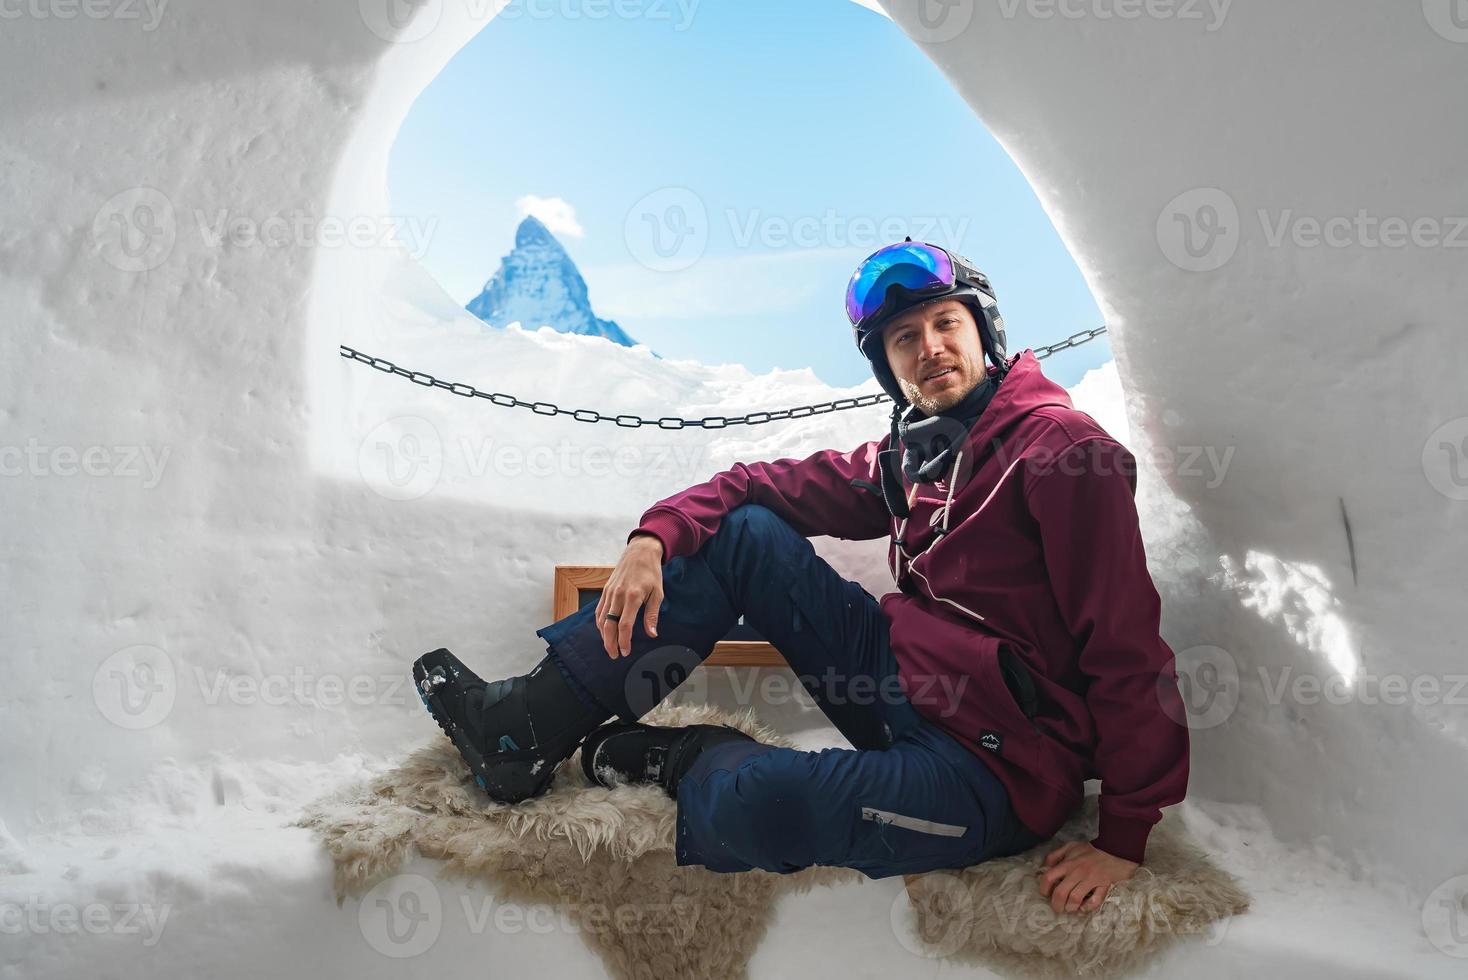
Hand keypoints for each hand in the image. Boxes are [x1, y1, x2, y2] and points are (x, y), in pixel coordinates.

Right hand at [595, 533, 664, 658]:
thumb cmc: (651, 573)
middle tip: (615, 655)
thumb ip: (652, 615)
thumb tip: (652, 634)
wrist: (639, 551)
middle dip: (610, 643)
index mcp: (632, 596)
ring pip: (601, 619)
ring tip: (610, 647)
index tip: (626, 652)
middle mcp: (617, 595)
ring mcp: (609, 592)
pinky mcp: (605, 590)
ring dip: (604, 636)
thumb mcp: (658, 593)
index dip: (624, 641)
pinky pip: (599, 610)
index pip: (624, 625)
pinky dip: (600, 623)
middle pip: (609, 625)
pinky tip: (604, 631)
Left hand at [1036, 841, 1136, 913]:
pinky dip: (1087, 907)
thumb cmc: (1091, 850)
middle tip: (1057, 908)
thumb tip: (1044, 867)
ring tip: (1070, 908)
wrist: (1115, 849)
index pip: (1048, 877)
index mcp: (1068, 863)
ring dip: (1070, 908)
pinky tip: (1084, 908)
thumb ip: (1056, 855)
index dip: (1044, 889)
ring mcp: (1091, 879)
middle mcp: (1077, 872)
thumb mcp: (1070, 847)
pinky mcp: (1104, 885)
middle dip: (1056, 904)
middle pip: (1060, 893)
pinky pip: (1095, 901)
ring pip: (1075, 899)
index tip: (1046, 894)